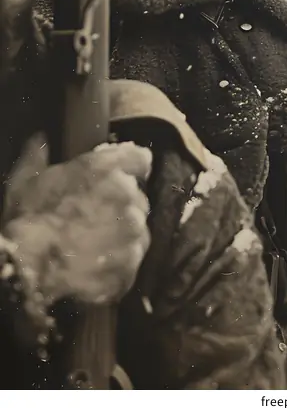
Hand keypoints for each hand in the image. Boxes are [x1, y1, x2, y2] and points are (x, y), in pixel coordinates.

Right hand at [3, 138, 151, 307]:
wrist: (26, 269)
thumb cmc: (26, 220)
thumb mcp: (25, 180)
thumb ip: (38, 154)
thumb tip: (40, 137)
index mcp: (108, 168)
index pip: (140, 160)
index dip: (130, 169)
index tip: (120, 178)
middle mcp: (128, 196)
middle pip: (137, 199)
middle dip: (122, 207)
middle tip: (95, 219)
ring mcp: (133, 232)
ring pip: (136, 231)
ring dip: (121, 237)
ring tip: (93, 247)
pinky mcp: (131, 264)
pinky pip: (131, 262)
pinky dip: (117, 266)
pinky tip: (94, 267)